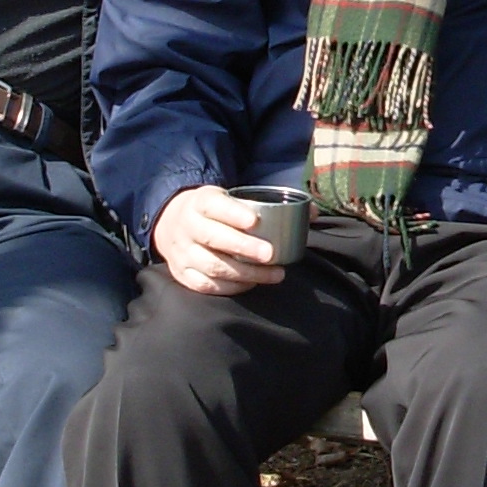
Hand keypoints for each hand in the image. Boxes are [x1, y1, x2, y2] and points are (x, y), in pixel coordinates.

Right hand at [153, 185, 287, 296]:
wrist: (173, 224)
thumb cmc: (216, 213)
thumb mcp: (232, 198)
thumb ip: (269, 204)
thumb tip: (312, 213)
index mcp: (201, 202)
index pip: (214, 205)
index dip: (234, 214)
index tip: (256, 221)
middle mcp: (187, 226)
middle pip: (213, 238)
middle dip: (244, 247)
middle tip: (270, 254)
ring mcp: (182, 252)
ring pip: (212, 265)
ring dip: (245, 273)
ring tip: (274, 274)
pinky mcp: (182, 274)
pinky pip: (206, 285)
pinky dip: (231, 287)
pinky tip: (252, 284)